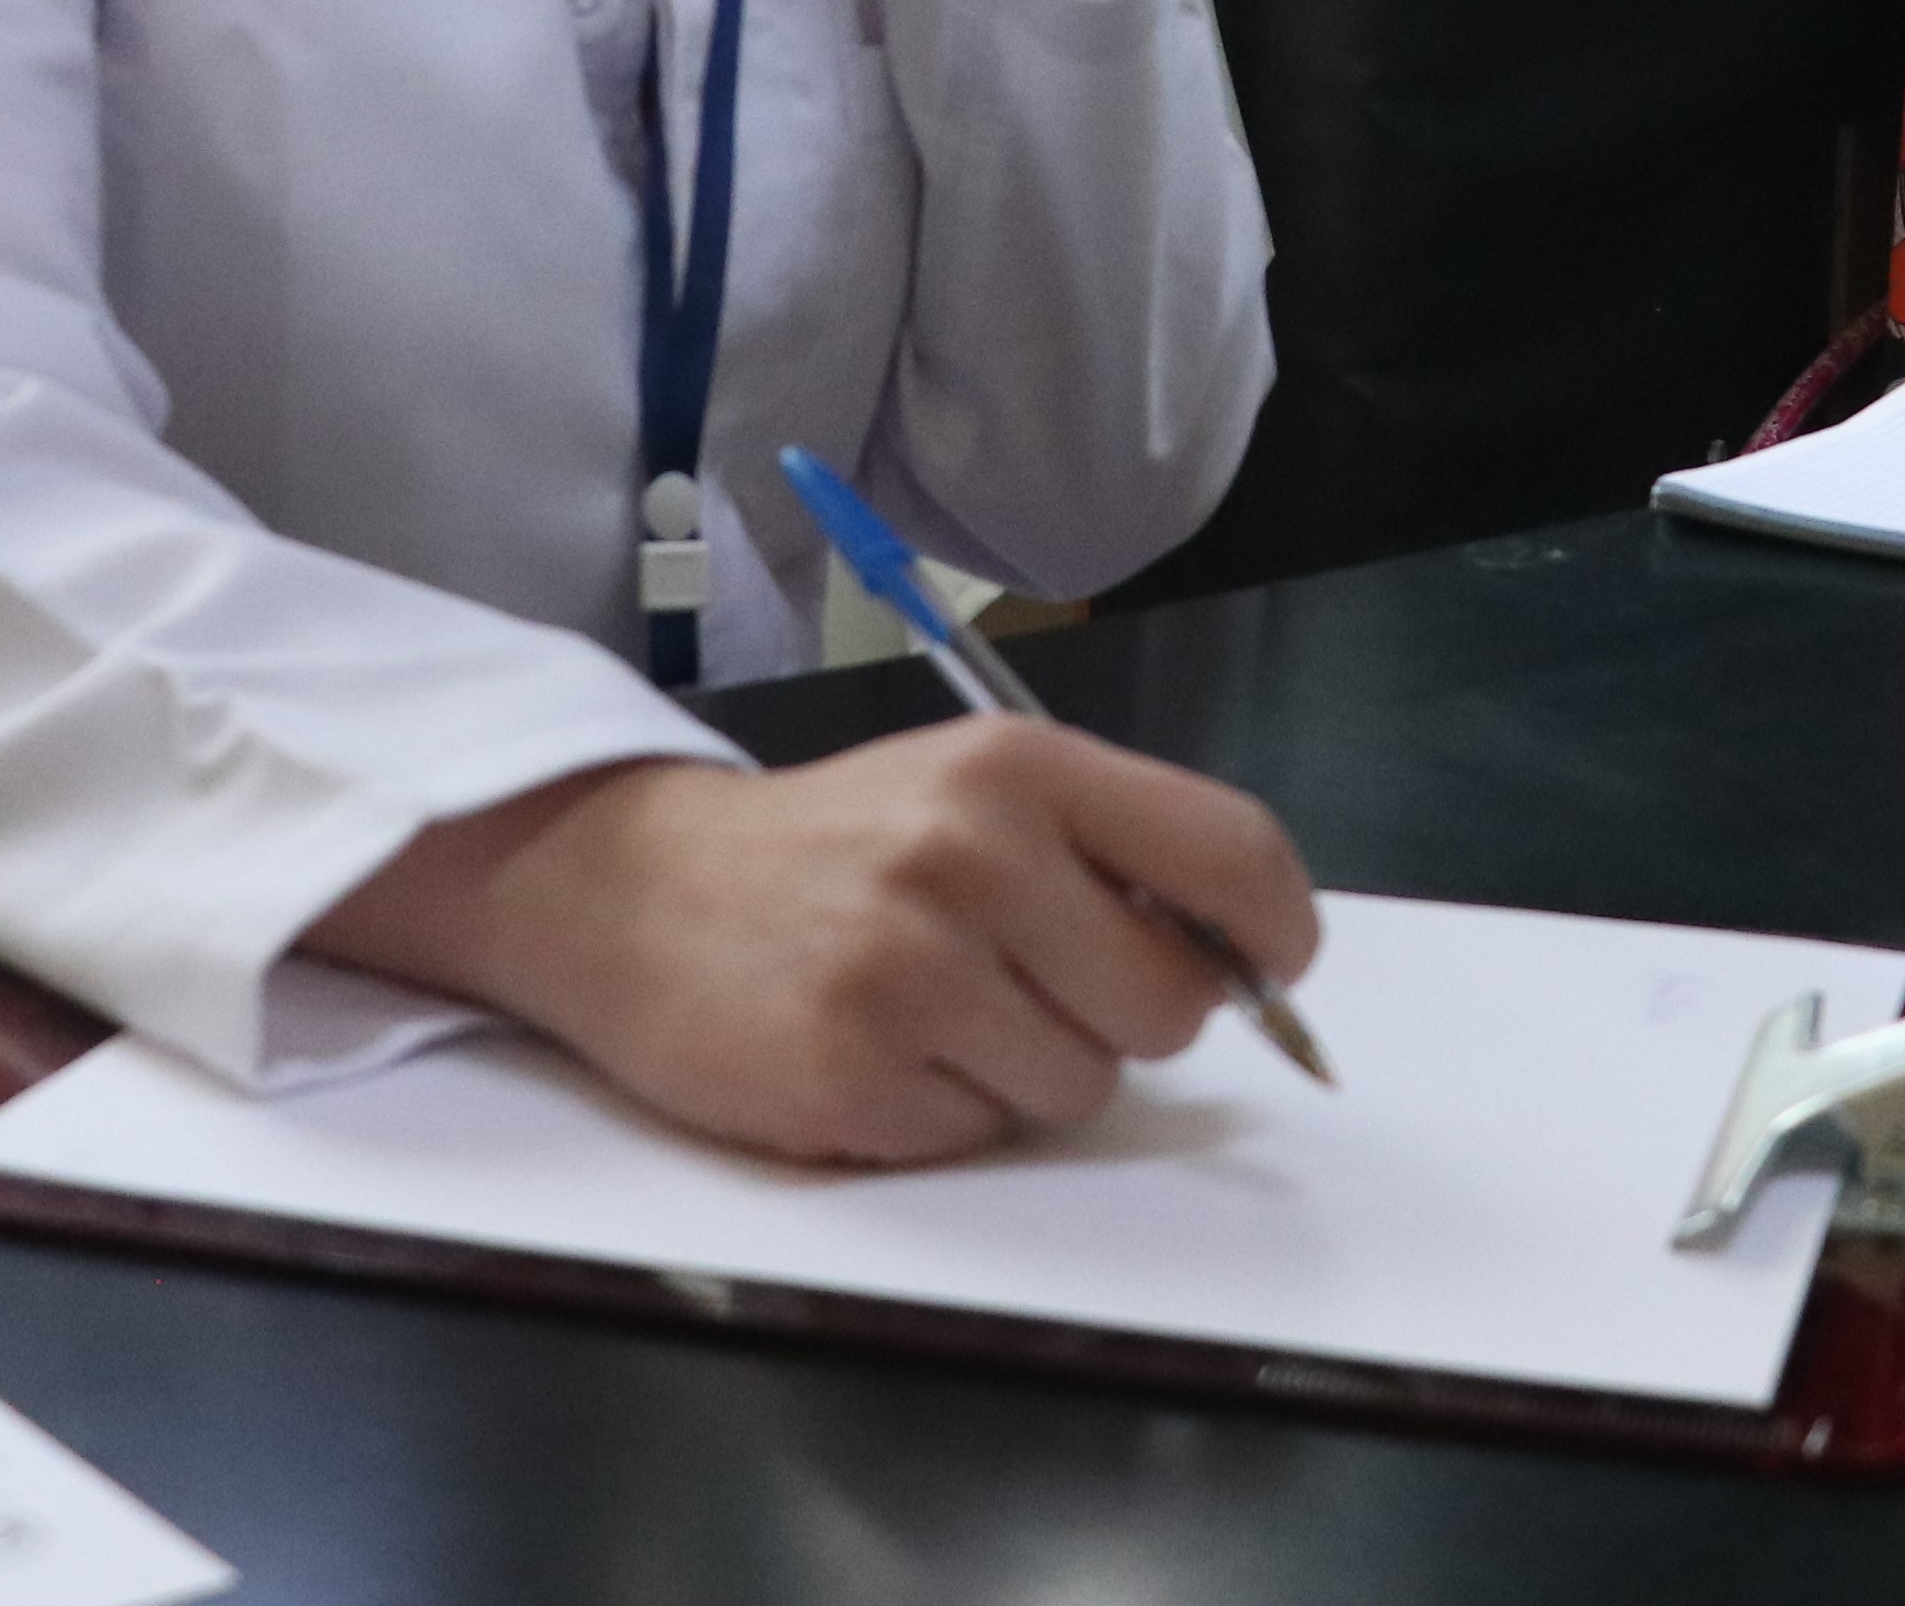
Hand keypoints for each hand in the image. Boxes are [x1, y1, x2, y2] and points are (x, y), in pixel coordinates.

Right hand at [307, 719, 1323, 1164]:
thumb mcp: (970, 791)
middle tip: (1029, 981)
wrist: (630, 888)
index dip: (1274, 931)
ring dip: (1023, 1070)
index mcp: (1020, 767)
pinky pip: (980, 1136)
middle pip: (1169, 1004)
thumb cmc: (831, 847)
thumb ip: (1108, 851)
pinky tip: (873, 1049)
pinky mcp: (852, 1074)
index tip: (1269, 968)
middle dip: (1122, 1016)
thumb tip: (1249, 958)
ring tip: (930, 1006)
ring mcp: (908, 968)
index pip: (1233, 854)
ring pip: (1081, 1085)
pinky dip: (940, 1114)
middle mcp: (972, 854)